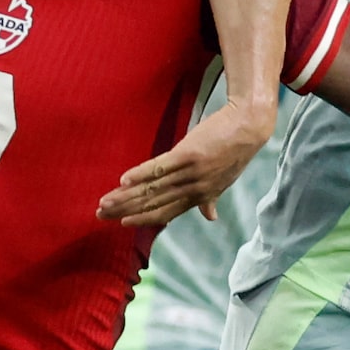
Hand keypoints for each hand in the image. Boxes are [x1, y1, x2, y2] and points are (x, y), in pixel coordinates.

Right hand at [97, 97, 275, 227]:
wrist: (249, 126)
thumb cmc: (235, 151)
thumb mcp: (225, 181)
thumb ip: (211, 200)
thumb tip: (210, 217)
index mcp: (198, 196)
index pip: (164, 213)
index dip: (141, 219)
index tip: (121, 224)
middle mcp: (193, 189)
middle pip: (152, 203)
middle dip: (124, 210)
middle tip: (100, 215)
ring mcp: (191, 172)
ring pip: (152, 189)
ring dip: (125, 196)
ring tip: (105, 201)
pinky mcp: (189, 154)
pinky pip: (160, 167)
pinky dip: (140, 174)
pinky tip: (123, 180)